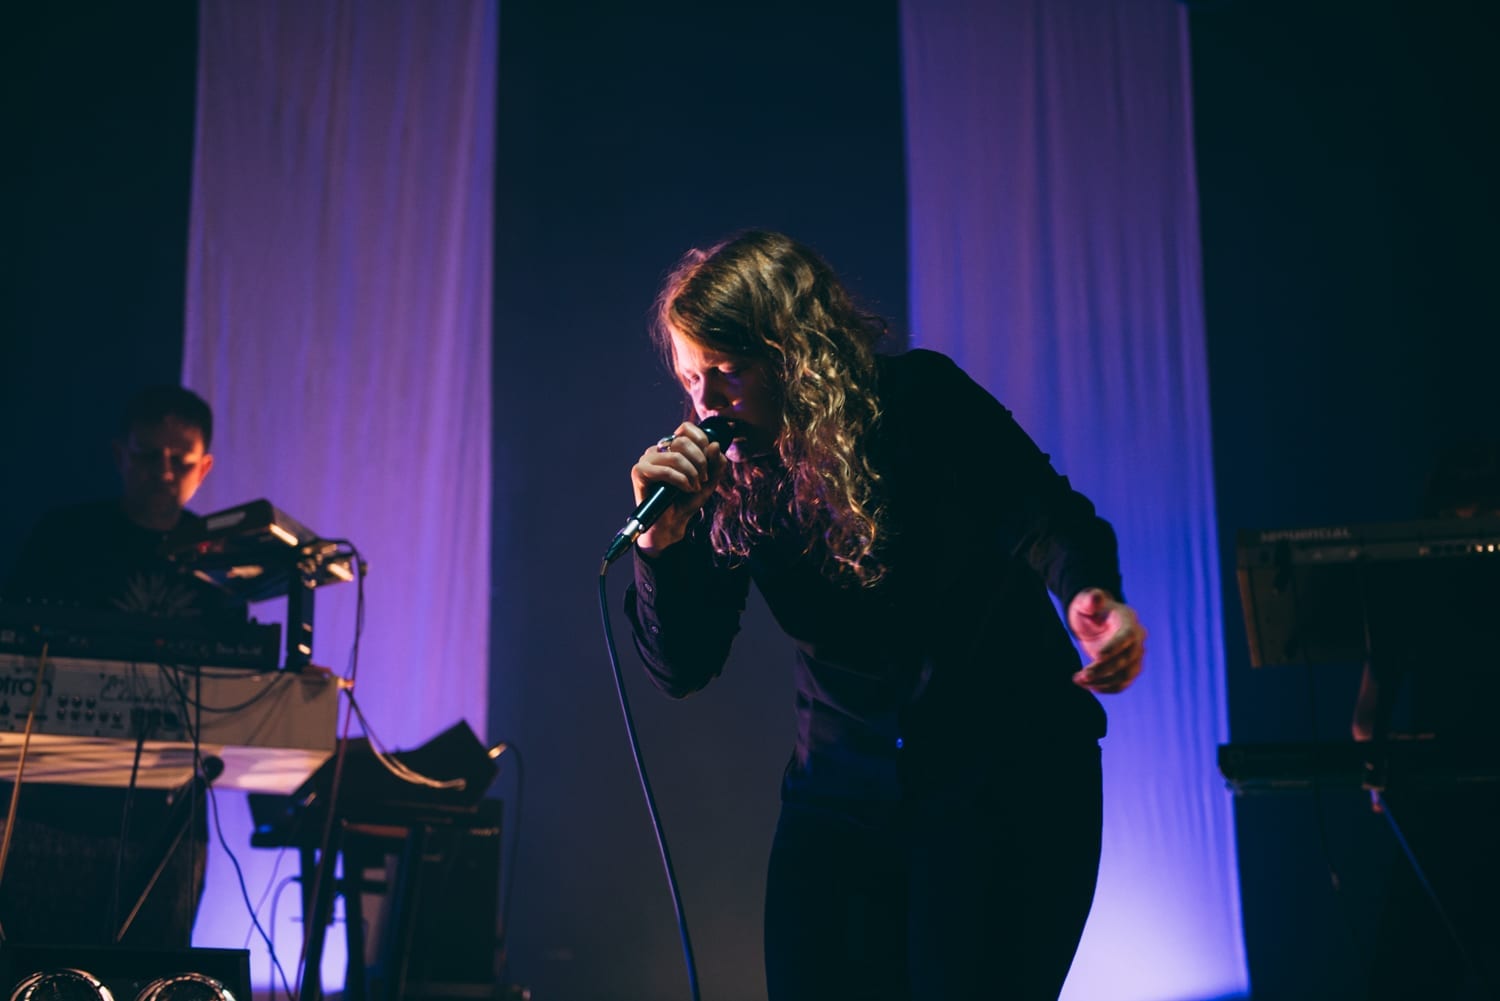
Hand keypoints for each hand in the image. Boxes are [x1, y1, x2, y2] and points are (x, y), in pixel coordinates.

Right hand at [631, 421, 727, 554]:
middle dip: (700, 461)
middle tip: (703, 479)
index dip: (701, 441)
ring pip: (675, 456)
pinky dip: (681, 480)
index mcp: (672, 447)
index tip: (708, 463)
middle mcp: (658, 450)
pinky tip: (686, 489)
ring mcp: (647, 460)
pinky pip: (665, 470)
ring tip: (694, 487)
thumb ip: (716, 463)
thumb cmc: (687, 501)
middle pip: (682, 441)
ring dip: (692, 473)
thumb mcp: (709, 481)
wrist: (672, 524)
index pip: (686, 429)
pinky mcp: (639, 472)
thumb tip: (715, 445)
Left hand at [1068, 588, 1145, 693]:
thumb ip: (1090, 599)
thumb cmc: (1090, 609)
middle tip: (1081, 675)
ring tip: (1080, 681)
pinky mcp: (1130, 668)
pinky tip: (1090, 687)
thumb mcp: (1085, 601)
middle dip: (1104, 669)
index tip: (1097, 656)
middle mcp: (1138, 638)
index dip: (1115, 646)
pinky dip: (1109, 688)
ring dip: (1104, 681)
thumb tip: (1095, 596)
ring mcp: (1136, 655)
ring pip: (1127, 674)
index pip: (1128, 635)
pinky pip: (1124, 683)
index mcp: (1128, 620)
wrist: (1095, 620)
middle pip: (1127, 659)